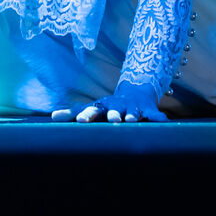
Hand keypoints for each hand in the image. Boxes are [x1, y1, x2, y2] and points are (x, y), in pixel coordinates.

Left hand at [51, 81, 166, 122]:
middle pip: (112, 110)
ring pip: (131, 113)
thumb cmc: (109, 107)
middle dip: (110, 114)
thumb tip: (52, 116)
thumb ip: (74, 113)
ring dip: (130, 116)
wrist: (135, 93)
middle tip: (110, 119)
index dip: (87, 115)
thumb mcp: (94, 108)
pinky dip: (158, 118)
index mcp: (102, 106)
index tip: (81, 121)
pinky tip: (163, 122)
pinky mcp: (148, 111)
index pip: (92, 110)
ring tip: (130, 120)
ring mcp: (132, 108)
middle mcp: (117, 106)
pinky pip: (154, 116)